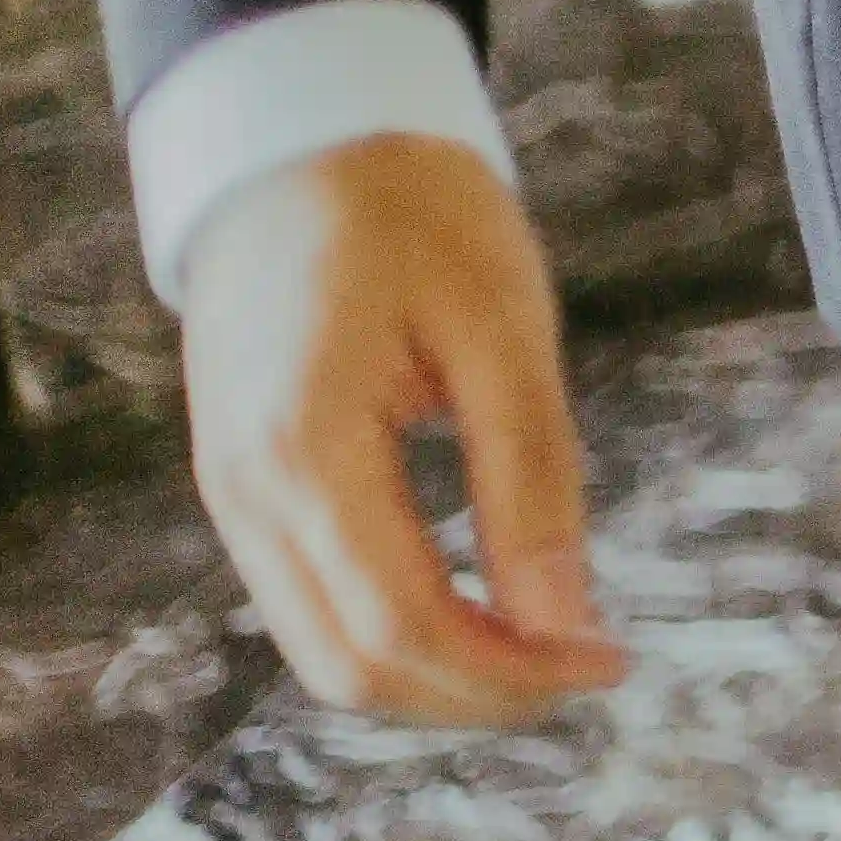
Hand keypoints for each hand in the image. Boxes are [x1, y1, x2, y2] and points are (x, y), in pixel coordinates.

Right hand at [181, 136, 625, 725]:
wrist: (300, 145)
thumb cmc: (415, 215)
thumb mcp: (503, 330)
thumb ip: (531, 479)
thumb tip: (562, 622)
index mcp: (303, 449)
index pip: (400, 624)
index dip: (510, 672)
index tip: (610, 661)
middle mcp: (244, 493)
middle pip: (352, 667)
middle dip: (478, 696)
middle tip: (590, 668)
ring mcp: (230, 495)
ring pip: (323, 652)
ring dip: (437, 676)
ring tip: (551, 647)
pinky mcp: (242, 488)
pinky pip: (311, 604)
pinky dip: (397, 632)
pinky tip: (485, 609)